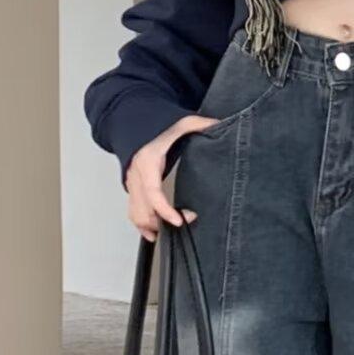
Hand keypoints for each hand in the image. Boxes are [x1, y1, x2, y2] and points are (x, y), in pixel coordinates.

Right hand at [125, 114, 215, 240]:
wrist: (135, 121)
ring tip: (169, 232)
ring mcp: (132, 183)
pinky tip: (154, 233)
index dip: (164, 209)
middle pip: (144, 209)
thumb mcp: (180, 122)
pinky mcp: (131, 187)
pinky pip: (132, 211)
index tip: (179, 221)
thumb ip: (200, 124)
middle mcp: (136, 175)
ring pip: (136, 213)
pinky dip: (141, 224)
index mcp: (147, 162)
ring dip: (151, 226)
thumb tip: (221, 124)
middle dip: (162, 222)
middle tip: (186, 221)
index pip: (152, 192)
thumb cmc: (158, 124)